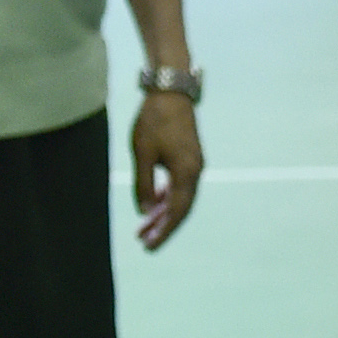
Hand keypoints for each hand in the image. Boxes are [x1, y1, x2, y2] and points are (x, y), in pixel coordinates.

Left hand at [129, 91, 202, 247]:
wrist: (171, 93)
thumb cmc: (154, 121)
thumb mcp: (142, 154)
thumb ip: (144, 184)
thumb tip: (145, 211)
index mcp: (186, 172)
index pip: (176, 211)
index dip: (163, 230)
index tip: (149, 245)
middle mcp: (195, 171)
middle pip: (181, 208)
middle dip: (163, 226)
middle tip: (144, 242)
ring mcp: (194, 164)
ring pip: (180, 197)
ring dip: (163, 212)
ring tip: (144, 227)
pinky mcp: (189, 157)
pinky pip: (180, 185)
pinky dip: (167, 197)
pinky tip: (153, 203)